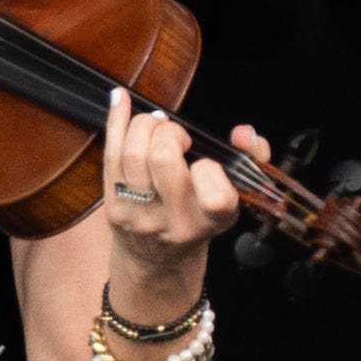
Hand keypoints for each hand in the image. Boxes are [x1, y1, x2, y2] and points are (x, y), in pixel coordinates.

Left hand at [96, 88, 251, 323]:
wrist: (156, 259)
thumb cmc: (199, 217)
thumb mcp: (234, 198)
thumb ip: (250, 160)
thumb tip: (245, 133)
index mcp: (209, 220)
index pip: (214, 196)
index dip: (209, 169)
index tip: (205, 164)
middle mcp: (172, 221)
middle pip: (162, 160)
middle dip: (171, 133)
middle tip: (176, 136)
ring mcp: (138, 215)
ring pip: (132, 155)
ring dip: (145, 126)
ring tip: (156, 126)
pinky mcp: (112, 207)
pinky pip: (110, 156)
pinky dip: (117, 121)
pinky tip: (121, 101)